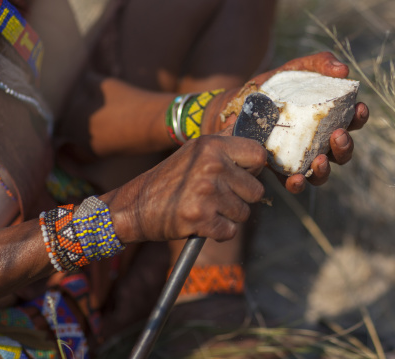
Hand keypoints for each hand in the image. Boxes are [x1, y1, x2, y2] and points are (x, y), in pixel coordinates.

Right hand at [107, 128, 265, 242]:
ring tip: (206, 208)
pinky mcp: (201, 218)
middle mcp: (211, 166)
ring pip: (244, 213)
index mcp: (211, 145)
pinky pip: (230, 231)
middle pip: (256, 190)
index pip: (258, 155)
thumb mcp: (193, 150)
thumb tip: (245, 122)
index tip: (240, 175)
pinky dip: (218, 232)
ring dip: (228, 216)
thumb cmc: (169, 179)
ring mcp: (206, 193)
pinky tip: (201, 222)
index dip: (253, 169)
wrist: (136, 206)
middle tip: (217, 196)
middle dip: (241, 198)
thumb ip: (222, 139)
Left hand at [208, 52, 368, 192]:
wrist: (237, 104)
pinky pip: (294, 182)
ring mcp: (301, 158)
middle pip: (341, 151)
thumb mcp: (294, 69)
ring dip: (326, 169)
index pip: (351, 120)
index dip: (359, 117)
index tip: (359, 108)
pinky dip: (298, 184)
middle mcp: (318, 142)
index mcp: (327, 118)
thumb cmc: (272, 86)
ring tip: (320, 161)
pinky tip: (296, 179)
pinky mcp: (281, 170)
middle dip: (345, 146)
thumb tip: (343, 69)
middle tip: (338, 135)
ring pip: (322, 172)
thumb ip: (318, 64)